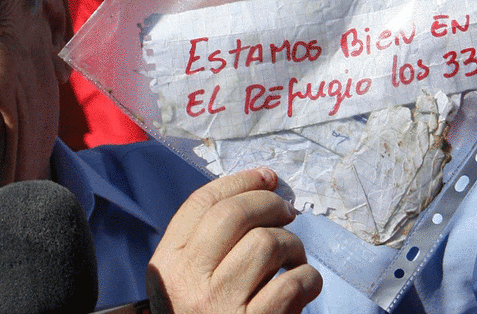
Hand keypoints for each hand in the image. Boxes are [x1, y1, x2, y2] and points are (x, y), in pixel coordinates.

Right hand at [146, 169, 321, 313]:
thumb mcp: (187, 279)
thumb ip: (206, 241)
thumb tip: (258, 190)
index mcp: (167, 264)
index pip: (201, 204)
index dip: (239, 181)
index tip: (266, 176)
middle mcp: (188, 282)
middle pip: (234, 215)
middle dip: (269, 203)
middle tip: (287, 211)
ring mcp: (221, 306)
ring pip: (267, 244)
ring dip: (293, 245)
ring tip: (295, 257)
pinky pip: (293, 284)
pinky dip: (308, 279)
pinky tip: (305, 286)